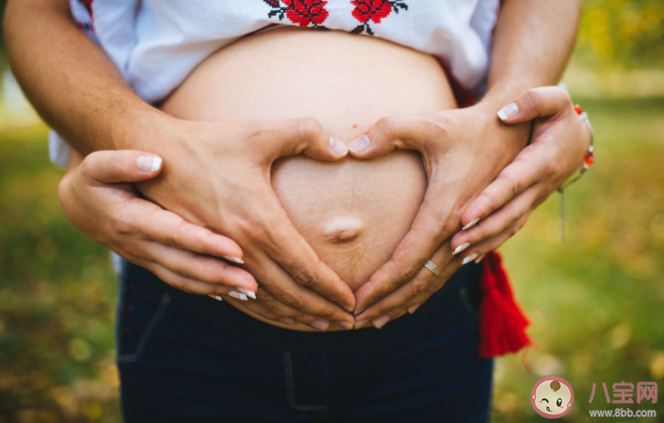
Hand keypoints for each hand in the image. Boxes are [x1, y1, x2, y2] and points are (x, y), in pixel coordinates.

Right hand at [59, 149, 346, 329]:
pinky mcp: (201, 258)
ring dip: (292, 316)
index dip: (331, 289)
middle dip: (319, 310)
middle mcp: (239, 247)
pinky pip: (235, 295)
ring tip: (318, 325)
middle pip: (287, 292)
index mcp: (259, 221)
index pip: (305, 268)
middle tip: (347, 322)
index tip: (352, 303)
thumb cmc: (208, 142)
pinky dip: (259, 309)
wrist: (152, 153)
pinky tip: (272, 312)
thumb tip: (343, 150)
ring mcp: (218, 257)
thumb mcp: (259, 132)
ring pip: (261, 300)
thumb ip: (306, 134)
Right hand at [59, 150, 256, 295]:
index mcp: (130, 221)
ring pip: (184, 279)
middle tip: (253, 283)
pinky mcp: (154, 263)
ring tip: (251, 291)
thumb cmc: (94, 179)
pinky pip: (181, 280)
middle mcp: (139, 246)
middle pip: (184, 265)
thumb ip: (122, 162)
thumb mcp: (97, 165)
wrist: (79, 205)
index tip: (236, 249)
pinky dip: (205, 288)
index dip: (205, 243)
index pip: (174, 234)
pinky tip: (232, 292)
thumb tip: (154, 162)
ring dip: (217, 287)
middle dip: (219, 276)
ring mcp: (147, 258)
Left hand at [346, 101, 528, 326]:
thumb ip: (389, 131)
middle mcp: (459, 233)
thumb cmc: (466, 129)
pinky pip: (446, 274)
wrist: (512, 133)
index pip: (407, 261)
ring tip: (376, 321)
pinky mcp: (472, 238)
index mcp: (444, 212)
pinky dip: (424, 292)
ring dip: (404, 303)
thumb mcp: (429, 124)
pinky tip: (409, 305)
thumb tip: (353, 148)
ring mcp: (469, 239)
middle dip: (386, 303)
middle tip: (353, 322)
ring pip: (433, 283)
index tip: (353, 302)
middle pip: (418, 281)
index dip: (379, 284)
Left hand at [450, 86, 591, 261]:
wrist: (574, 136)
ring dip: (483, 242)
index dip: (490, 201)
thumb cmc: (557, 114)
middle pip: (508, 213)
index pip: (512, 184)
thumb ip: (533, 100)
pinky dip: (490, 243)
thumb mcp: (553, 99)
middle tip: (453, 243)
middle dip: (481, 230)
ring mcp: (533, 200)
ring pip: (508, 226)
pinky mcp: (526, 206)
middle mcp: (539, 186)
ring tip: (455, 254)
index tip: (465, 215)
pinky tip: (468, 256)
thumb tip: (506, 113)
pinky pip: (508, 229)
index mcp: (541, 161)